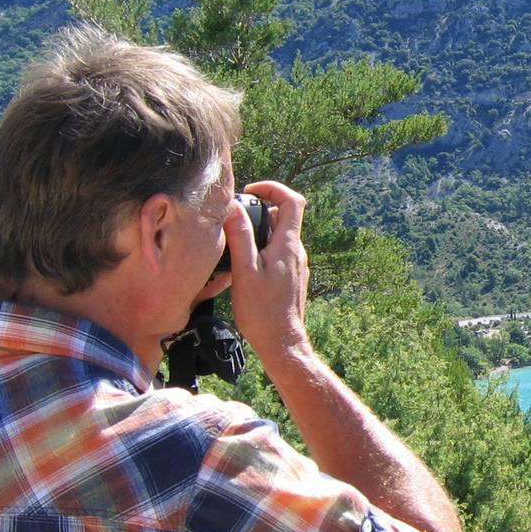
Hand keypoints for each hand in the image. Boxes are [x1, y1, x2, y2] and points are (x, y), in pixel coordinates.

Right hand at [224, 180, 311, 363]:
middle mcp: (297, 251)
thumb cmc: (262, 310)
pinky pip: (278, 254)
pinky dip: (262, 250)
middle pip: (283, 217)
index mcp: (288, 245)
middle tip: (233, 221)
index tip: (250, 191)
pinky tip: (244, 267)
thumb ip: (241, 237)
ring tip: (234, 246)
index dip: (273, 188)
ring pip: (278, 237)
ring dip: (258, 233)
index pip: (292, 201)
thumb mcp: (245, 271)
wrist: (282, 342)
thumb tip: (234, 207)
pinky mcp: (292, 277)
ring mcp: (296, 265)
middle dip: (259, 212)